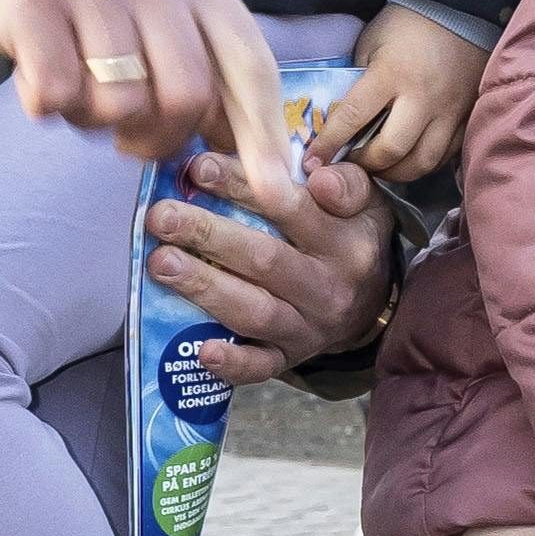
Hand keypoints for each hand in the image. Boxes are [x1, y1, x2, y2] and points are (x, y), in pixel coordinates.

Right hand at [0, 0, 290, 205]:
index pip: (248, 63)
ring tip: (73, 89)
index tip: (276, 194)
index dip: (264, 137)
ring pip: (121, 104)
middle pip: (187, 97)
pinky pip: (58, 95)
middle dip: (158, 139)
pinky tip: (35, 76)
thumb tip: (239, 142)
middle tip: (126, 137)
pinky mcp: (32, 0)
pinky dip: (46, 105)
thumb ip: (194, 55)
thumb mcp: (146, 0)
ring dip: (93, 121)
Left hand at [143, 140, 391, 383]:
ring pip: (254, 311)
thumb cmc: (352, 238)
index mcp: (344, 241)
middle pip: (263, 259)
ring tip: (161, 263)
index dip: (242, 186)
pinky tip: (201, 351)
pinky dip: (232, 364)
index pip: (289, 208)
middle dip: (207, 235)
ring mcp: (309, 328)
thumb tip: (317, 174)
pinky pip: (262, 367)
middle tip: (161, 216)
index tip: (199, 168)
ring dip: (204, 287)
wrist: (373, 304)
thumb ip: (346, 183)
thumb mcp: (366, 202)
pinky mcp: (291, 358)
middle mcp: (328, 287)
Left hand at [316, 1, 489, 186]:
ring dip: (395, 172)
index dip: (329, 144)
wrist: (461, 10)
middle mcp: (422, 97)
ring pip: (421, 162)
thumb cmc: (407, 24)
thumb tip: (343, 121)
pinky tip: (407, 157)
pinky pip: (444, 156)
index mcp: (391, 74)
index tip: (312, 161)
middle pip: (391, 150)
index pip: (353, 117)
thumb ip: (358, 82)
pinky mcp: (466, 117)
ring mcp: (449, 110)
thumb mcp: (371, 43)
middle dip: (366, 164)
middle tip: (352, 161)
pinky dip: (422, 163)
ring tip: (380, 166)